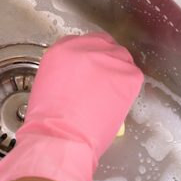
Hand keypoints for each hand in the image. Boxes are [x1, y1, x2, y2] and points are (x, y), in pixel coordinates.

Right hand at [0, 32, 143, 180]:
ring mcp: (110, 60)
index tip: (89, 71)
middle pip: (105, 47)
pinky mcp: (127, 75)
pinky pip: (133, 78)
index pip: (82, 44)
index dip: (88, 59)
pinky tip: (117, 104)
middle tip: (103, 84)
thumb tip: (78, 79)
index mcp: (63, 49)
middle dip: (105, 64)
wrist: (60, 136)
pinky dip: (128, 91)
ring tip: (110, 96)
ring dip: (117, 76)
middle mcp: (87, 47)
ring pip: (121, 60)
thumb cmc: (47, 121)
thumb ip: (64, 74)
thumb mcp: (47, 85)